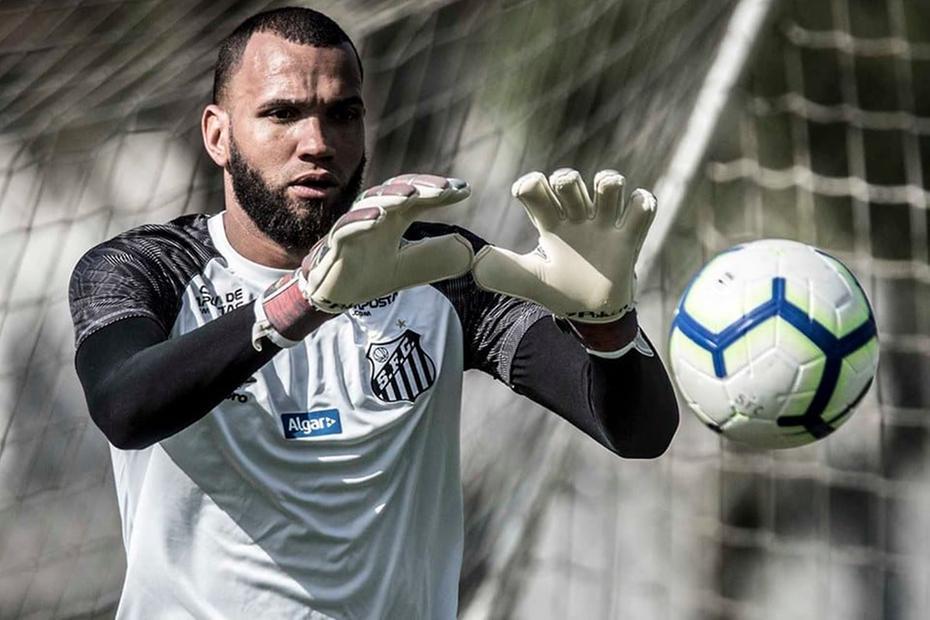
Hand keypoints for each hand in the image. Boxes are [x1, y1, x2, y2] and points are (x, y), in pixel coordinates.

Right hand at [253, 174, 472, 348]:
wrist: (339, 294)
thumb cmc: (374, 274)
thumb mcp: (416, 268)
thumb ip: (440, 258)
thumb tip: (471, 253)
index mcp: (396, 217)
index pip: (419, 196)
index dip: (441, 191)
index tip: (465, 190)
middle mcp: (377, 215)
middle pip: (399, 190)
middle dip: (422, 187)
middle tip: (446, 188)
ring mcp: (356, 225)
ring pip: (373, 203)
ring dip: (392, 196)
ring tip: (412, 194)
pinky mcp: (337, 242)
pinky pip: (347, 227)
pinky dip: (360, 220)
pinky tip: (378, 217)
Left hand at [472, 168, 655, 323]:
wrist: (593, 315)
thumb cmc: (559, 291)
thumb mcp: (528, 281)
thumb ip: (500, 269)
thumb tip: (467, 261)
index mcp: (550, 223)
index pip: (536, 188)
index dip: (530, 185)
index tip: (525, 194)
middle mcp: (576, 218)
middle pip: (570, 178)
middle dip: (567, 180)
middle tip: (567, 202)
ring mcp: (604, 225)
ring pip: (610, 182)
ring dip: (608, 183)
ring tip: (602, 205)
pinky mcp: (628, 238)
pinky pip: (643, 208)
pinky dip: (641, 204)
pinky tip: (631, 216)